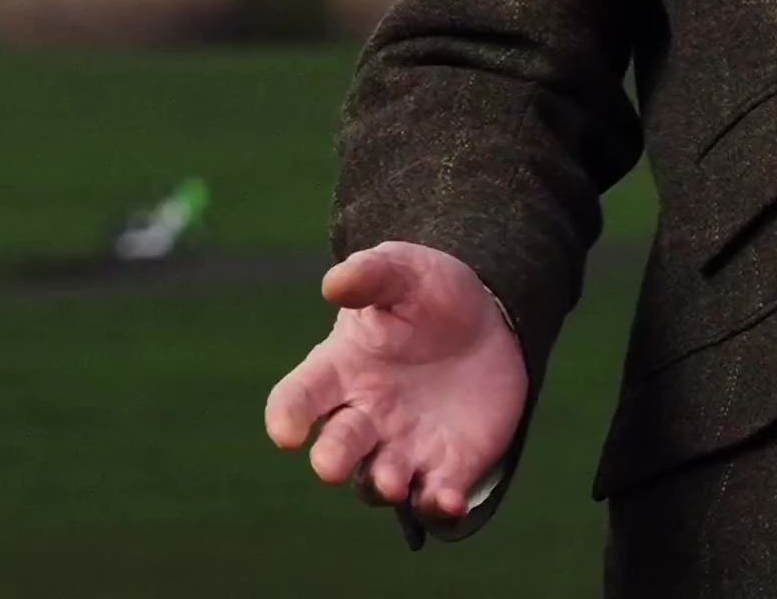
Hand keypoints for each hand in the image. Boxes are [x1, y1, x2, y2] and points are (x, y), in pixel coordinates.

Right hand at [262, 241, 526, 524]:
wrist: (489, 321)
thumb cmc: (429, 293)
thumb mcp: (406, 270)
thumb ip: (372, 274)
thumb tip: (334, 283)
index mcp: (340, 370)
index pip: (298, 397)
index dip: (287, 416)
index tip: (286, 431)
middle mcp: (363, 416)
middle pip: (335, 448)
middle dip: (331, 459)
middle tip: (330, 466)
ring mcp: (401, 446)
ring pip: (377, 481)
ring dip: (379, 485)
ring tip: (391, 481)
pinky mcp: (445, 467)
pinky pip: (433, 497)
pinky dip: (437, 505)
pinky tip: (449, 500)